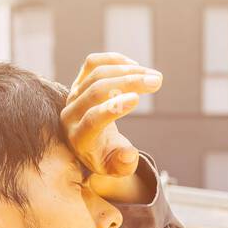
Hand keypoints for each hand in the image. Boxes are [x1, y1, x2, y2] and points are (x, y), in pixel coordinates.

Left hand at [60, 52, 161, 178]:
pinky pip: (94, 63)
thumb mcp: (117, 167)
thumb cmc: (108, 157)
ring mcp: (73, 95)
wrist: (93, 144)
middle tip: (156, 81)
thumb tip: (129, 154)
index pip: (92, 120)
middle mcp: (71, 114)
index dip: (113, 108)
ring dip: (128, 71)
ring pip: (97, 74)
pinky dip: (115, 60)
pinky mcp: (79, 81)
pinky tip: (136, 67)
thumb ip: (123, 165)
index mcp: (78, 138)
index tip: (137, 99)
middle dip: (128, 83)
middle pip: (97, 91)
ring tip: (154, 76)